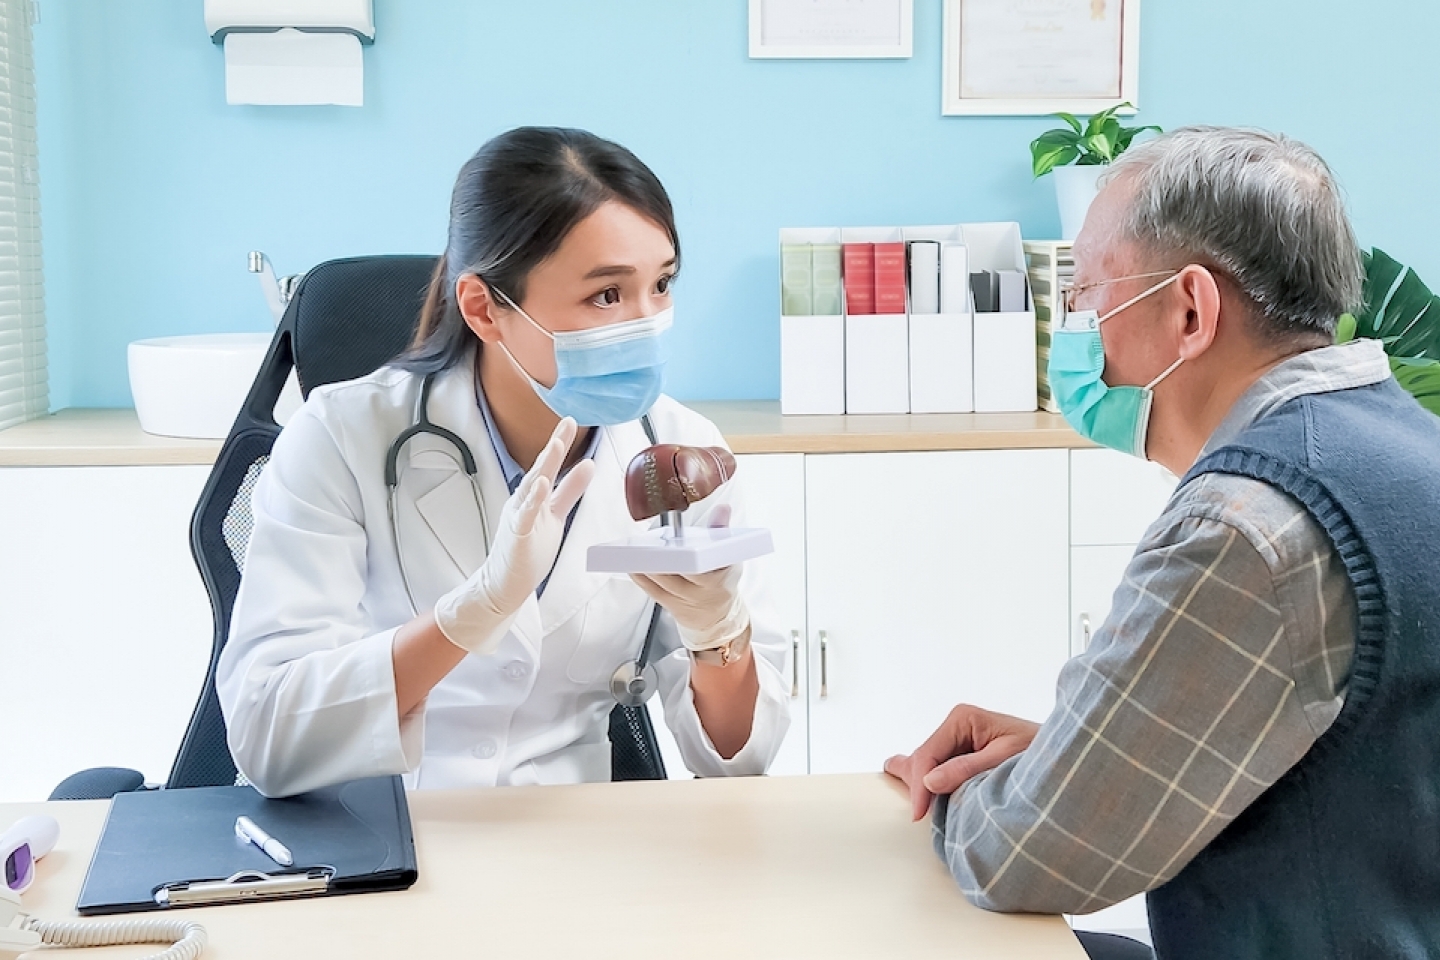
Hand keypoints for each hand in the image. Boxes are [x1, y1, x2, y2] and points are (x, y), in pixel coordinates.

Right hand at [434, 418, 594, 653]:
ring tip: (557, 444)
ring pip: (532, 487)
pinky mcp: (516, 535)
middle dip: (554, 445)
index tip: (570, 421)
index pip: (549, 466)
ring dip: (544, 465)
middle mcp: (524, 502)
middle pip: (540, 469)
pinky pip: (524, 515)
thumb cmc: (528, 550)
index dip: (560, 444)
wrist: (504, 584)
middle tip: (567, 421)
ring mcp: (518, 517)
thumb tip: (588, 464)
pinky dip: (533, 500)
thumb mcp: (555, 514)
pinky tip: (541, 485)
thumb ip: (570, 490)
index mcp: (534, 496)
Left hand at [629, 504, 748, 651]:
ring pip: (659, 581)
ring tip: (635, 549)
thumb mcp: (729, 556)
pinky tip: (632, 562)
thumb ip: (722, 530)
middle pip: (673, 574)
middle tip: (646, 543)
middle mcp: (698, 593)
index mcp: (716, 580)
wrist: (717, 614)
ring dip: (645, 565)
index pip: (697, 568)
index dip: (683, 558)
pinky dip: (640, 575)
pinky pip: (650, 590)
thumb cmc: (722, 580)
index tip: (675, 546)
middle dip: (658, 559)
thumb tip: (723, 508)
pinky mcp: (668, 605)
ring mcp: (681, 601)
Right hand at [884, 705, 1039, 820]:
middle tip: (920, 817)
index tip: (920, 813)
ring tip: (919, 808)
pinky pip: (940, 769)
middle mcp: (956, 725)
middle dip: (920, 787)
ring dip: (924, 786)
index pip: (928, 752)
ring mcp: (958, 739)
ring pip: (928, 764)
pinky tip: (924, 797)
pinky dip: (933, 785)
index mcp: (962, 718)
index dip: (920, 784)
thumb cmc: (1040, 751)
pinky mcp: (964, 753)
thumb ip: (967, 769)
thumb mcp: (1003, 759)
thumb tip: (930, 781)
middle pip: (924, 758)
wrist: (1063, 755)